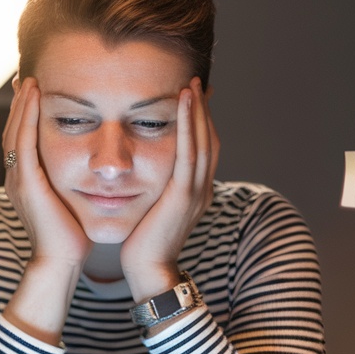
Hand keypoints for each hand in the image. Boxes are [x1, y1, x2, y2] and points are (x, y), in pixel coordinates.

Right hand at [2, 77, 89, 269]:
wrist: (61, 261)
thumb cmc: (71, 237)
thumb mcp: (70, 202)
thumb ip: (72, 184)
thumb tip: (92, 170)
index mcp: (25, 181)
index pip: (21, 139)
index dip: (25, 115)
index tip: (33, 93)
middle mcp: (16, 177)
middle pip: (13, 130)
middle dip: (19, 104)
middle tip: (25, 77)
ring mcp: (18, 179)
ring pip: (14, 131)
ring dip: (21, 104)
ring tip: (28, 80)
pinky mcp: (26, 182)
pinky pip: (23, 140)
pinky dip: (27, 116)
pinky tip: (34, 97)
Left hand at [120, 78, 218, 300]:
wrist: (149, 271)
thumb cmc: (144, 243)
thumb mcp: (154, 210)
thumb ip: (157, 190)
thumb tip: (145, 173)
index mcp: (196, 192)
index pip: (204, 149)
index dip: (202, 122)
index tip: (195, 98)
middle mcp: (202, 189)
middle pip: (210, 140)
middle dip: (205, 110)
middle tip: (199, 82)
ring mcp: (196, 192)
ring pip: (203, 142)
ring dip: (199, 111)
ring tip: (193, 84)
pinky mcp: (183, 195)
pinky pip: (189, 153)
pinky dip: (189, 125)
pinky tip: (184, 104)